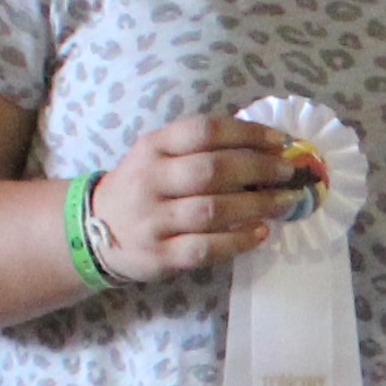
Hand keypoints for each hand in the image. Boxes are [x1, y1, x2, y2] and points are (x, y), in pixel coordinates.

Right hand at [88, 114, 303, 282]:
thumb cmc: (143, 187)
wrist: (94, 229)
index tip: (281, 141)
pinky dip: (237, 241)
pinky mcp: (159, 255)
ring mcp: (153, 220)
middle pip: (212, 169)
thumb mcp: (158, 156)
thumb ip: (200, 149)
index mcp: (153, 147)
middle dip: (259, 169)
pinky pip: (204, 249)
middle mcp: (150, 180)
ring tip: (286, 203)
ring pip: (211, 210)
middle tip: (290, 174)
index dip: (247, 133)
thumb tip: (266, 149)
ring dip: (256, 206)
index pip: (204, 131)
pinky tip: (261, 233)